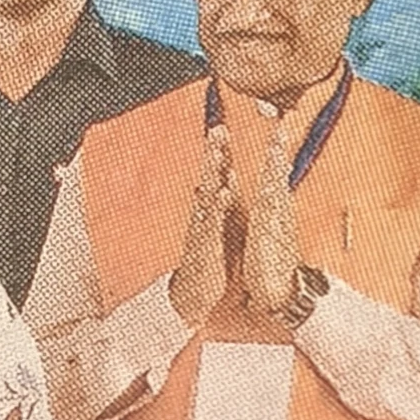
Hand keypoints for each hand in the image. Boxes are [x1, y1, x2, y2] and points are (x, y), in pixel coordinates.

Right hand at [168, 125, 236, 326]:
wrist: (195, 291)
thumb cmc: (208, 258)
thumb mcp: (216, 229)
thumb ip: (221, 204)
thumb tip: (225, 182)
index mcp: (210, 210)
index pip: (213, 175)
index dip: (217, 152)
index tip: (221, 128)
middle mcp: (204, 214)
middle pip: (208, 176)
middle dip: (213, 152)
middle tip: (218, 128)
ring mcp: (204, 227)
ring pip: (208, 193)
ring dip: (213, 172)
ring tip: (218, 151)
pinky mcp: (206, 243)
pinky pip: (212, 220)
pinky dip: (218, 205)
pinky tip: (223, 191)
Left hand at [241, 118, 301, 317]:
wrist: (276, 291)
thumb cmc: (271, 261)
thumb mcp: (269, 233)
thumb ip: (273, 215)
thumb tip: (274, 199)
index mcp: (274, 212)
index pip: (275, 179)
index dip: (276, 156)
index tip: (279, 132)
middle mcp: (277, 216)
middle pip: (278, 180)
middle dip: (279, 155)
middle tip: (282, 129)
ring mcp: (275, 227)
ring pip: (276, 194)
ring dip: (276, 172)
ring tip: (276, 150)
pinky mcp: (268, 240)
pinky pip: (269, 218)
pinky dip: (269, 202)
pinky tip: (269, 187)